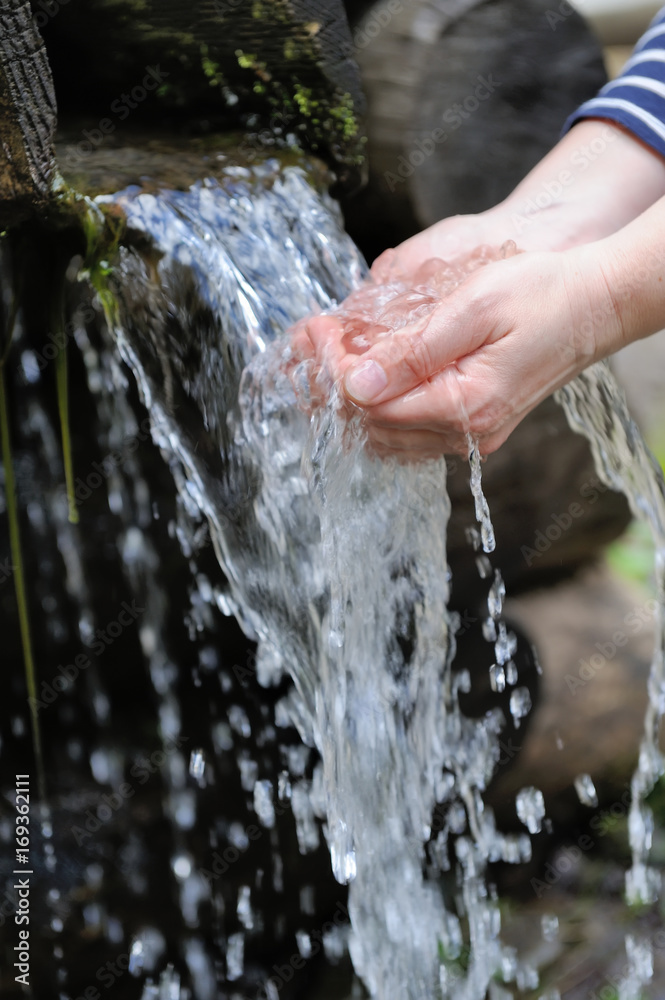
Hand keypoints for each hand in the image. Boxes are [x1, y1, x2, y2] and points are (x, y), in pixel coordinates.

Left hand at [307, 244, 619, 457]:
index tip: (315, 331)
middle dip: (334, 385)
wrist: (597, 304)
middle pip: (374, 426)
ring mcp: (472, 435)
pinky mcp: (476, 426)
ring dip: (353, 398)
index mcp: (466, 405)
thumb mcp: (474, 308)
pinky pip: (411, 431)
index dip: (334, 371)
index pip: (372, 405)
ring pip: (389, 435)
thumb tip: (356, 385)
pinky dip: (381, 406)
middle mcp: (467, 433)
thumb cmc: (543, 293)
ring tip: (331, 353)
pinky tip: (369, 375)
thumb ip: (413, 351)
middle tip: (313, 339)